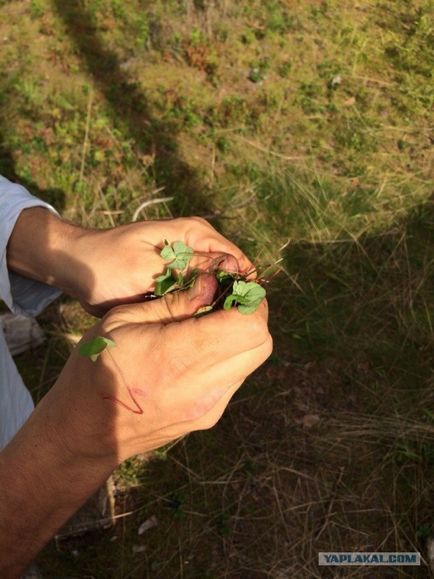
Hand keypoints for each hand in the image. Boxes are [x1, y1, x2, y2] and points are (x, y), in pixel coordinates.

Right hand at [40, 274, 271, 462]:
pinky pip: (236, 377)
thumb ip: (173, 302)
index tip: (230, 285)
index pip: (248, 325)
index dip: (248, 300)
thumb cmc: (96, 366)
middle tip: (224, 300)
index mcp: (177, 355)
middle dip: (251, 315)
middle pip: (262, 342)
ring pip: (253, 360)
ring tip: (211, 323)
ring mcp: (209, 406)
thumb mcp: (122, 320)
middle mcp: (202, 387)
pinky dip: (230, 356)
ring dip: (242, 335)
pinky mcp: (208, 416)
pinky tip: (201, 349)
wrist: (86, 430)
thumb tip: (212, 284)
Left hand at [71, 217, 253, 315]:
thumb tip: (233, 268)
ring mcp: (189, 267)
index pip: (237, 260)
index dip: (241, 288)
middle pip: (230, 277)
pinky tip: (193, 331)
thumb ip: (189, 267)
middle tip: (217, 331)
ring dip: (211, 310)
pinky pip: (198, 299)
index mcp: (196, 234)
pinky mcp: (179, 284)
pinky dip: (197, 313)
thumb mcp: (148, 266)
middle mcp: (198, 248)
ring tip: (204, 334)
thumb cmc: (108, 264)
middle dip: (227, 301)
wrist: (79, 270)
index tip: (236, 317)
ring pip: (215, 292)